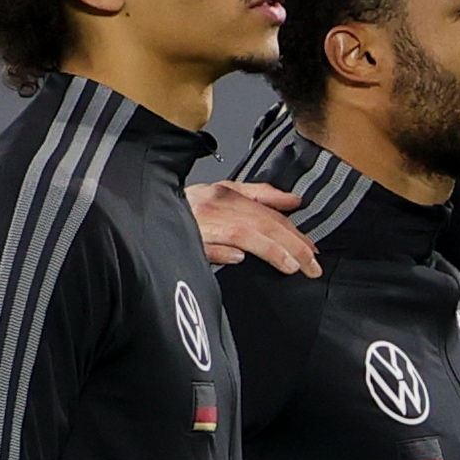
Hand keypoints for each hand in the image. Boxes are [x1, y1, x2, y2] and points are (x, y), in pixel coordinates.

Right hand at [190, 178, 316, 275]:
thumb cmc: (187, 208)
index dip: (293, 230)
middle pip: (265, 222)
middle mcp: (218, 202)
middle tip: (313, 265)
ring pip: (247, 232)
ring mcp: (204, 218)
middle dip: (293, 244)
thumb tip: (293, 201)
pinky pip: (214, 242)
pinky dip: (229, 250)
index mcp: (227, 192)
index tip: (312, 248)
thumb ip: (259, 195)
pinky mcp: (190, 233)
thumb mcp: (223, 194)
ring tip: (292, 267)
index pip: (269, 212)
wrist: (146, 210)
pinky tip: (242, 259)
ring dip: (272, 250)